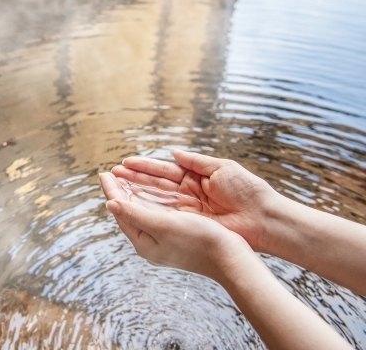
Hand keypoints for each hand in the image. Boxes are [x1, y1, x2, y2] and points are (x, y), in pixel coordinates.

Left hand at [99, 172, 252, 280]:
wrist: (230, 258)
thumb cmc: (198, 241)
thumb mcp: (162, 225)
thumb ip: (135, 214)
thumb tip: (109, 204)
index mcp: (143, 242)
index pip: (121, 211)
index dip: (112, 191)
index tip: (104, 173)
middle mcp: (151, 242)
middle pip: (129, 211)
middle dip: (120, 191)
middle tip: (110, 173)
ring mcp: (164, 240)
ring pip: (142, 211)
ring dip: (133, 193)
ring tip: (124, 179)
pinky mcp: (177, 236)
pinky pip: (156, 213)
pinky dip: (149, 200)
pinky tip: (149, 193)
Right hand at [110, 150, 276, 250]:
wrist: (264, 220)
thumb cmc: (248, 191)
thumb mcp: (223, 169)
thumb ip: (196, 161)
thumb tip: (173, 153)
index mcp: (196, 177)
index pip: (163, 170)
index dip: (143, 167)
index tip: (124, 164)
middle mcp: (188, 194)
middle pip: (155, 185)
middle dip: (133, 180)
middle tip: (112, 175)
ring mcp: (187, 210)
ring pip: (156, 200)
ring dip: (135, 194)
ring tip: (115, 188)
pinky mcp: (190, 225)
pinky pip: (164, 216)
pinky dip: (147, 211)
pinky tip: (131, 205)